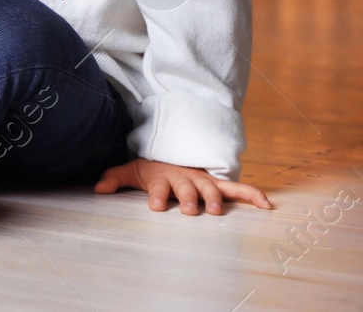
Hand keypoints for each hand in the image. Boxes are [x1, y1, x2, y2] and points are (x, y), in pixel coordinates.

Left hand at [94, 158, 272, 214]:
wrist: (171, 153)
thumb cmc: (152, 168)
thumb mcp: (132, 171)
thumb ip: (115, 178)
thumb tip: (98, 188)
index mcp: (163, 177)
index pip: (160, 188)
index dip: (158, 196)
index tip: (156, 206)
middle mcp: (185, 178)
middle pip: (188, 189)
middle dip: (190, 199)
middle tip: (191, 210)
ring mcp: (203, 181)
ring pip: (212, 190)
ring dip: (215, 199)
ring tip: (217, 211)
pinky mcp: (219, 185)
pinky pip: (239, 189)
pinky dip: (253, 196)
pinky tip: (267, 205)